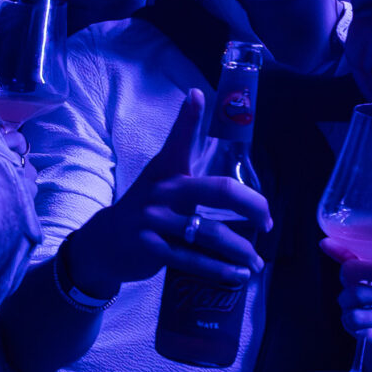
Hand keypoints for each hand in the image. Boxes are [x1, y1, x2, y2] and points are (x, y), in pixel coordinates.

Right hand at [62, 90, 270, 296]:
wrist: (104, 244)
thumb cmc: (144, 210)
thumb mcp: (160, 179)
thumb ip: (183, 153)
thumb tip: (199, 109)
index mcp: (167, 170)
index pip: (179, 139)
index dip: (188, 117)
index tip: (197, 95)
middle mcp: (162, 191)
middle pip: (219, 191)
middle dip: (253, 206)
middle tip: (267, 222)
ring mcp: (155, 220)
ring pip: (211, 233)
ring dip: (241, 250)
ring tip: (256, 262)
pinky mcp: (151, 248)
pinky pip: (193, 260)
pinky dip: (220, 270)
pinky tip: (238, 276)